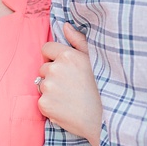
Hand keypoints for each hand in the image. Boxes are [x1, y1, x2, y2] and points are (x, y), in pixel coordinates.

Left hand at [38, 23, 101, 145]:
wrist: (105, 120)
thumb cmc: (103, 89)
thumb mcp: (94, 61)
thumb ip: (78, 41)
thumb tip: (65, 25)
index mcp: (68, 56)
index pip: (46, 48)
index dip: (54, 57)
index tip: (65, 68)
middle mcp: (55, 69)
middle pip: (44, 68)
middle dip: (53, 75)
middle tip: (72, 86)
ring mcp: (48, 87)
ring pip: (41, 84)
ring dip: (51, 90)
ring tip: (70, 98)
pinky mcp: (44, 104)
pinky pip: (41, 101)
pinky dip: (50, 105)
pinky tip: (65, 108)